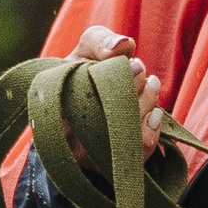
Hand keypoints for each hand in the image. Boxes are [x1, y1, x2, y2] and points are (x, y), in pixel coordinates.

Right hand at [67, 25, 167, 154]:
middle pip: (114, 107)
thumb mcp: (83, 52)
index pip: (92, 87)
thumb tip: (123, 46)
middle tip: (140, 71)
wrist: (80, 117)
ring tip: (150, 85)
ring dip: (148, 101)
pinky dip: (153, 126)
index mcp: (55, 100)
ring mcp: (85, 154)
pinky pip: (139, 148)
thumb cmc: (82, 77)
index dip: (122, 74)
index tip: (133, 63)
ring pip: (128, 127)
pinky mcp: (106, 167)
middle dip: (137, 84)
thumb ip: (99, 40)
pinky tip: (153, 113)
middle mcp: (66, 133)